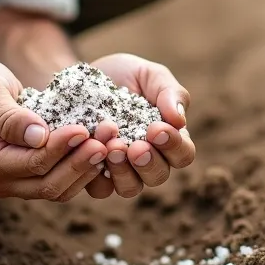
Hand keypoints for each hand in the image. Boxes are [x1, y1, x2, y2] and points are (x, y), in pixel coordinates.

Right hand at [0, 59, 108, 200]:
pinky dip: (83, 169)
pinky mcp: (31, 178)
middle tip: (107, 140)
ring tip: (111, 143)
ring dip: (87, 169)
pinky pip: (61, 182)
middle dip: (81, 163)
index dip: (61, 148)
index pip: (33, 163)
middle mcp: (0, 181)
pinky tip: (102, 149)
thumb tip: (39, 135)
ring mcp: (16, 184)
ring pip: (59, 189)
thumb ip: (10, 115)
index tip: (83, 129)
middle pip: (49, 184)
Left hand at [80, 53, 196, 198]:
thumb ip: (170, 93)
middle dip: (148, 162)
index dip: (174, 146)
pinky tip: (89, 153)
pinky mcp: (94, 174)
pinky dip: (96, 176)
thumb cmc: (124, 75)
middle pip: (158, 176)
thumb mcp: (149, 75)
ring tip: (112, 148)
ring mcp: (121, 170)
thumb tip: (179, 120)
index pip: (183, 153)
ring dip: (123, 172)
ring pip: (130, 187)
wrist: (81, 78)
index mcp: (168, 138)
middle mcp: (148, 160)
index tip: (155, 128)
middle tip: (136, 147)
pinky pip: (100, 189)